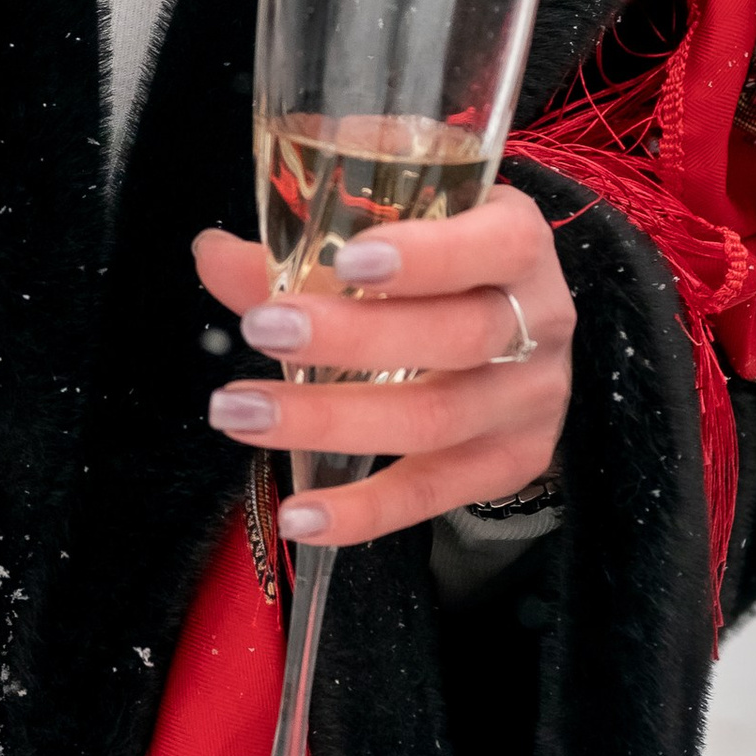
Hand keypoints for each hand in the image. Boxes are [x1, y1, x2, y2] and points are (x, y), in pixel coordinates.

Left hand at [191, 188, 574, 547]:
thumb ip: (311, 250)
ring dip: (328, 421)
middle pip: (457, 336)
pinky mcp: (511, 462)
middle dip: (353, 337)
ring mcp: (530, 400)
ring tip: (239, 413)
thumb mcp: (398, 239)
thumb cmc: (442, 272)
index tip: (349, 261)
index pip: (496, 244)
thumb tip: (214, 257)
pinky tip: (298, 517)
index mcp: (517, 244)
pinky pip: (432, 493)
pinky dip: (362, 511)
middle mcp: (540, 320)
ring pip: (434, 420)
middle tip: (263, 329)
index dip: (427, 255)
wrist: (520, 333)